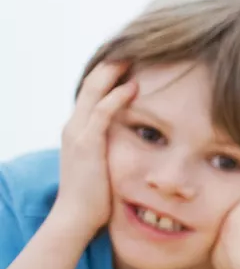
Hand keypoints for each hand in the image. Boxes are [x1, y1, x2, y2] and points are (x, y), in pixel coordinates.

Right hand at [50, 62, 136, 234]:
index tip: (129, 61)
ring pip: (93, 93)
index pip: (91, 94)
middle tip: (132, 50)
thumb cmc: (95, 195)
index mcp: (78, 130)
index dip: (108, 76)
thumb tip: (137, 139)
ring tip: (132, 57)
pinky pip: (101, 113)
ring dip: (113, 74)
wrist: (75, 218)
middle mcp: (74, 127)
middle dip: (110, 67)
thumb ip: (113, 147)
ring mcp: (78, 134)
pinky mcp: (86, 144)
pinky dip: (117, 97)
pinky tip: (133, 87)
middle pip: (91, 86)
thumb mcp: (104, 162)